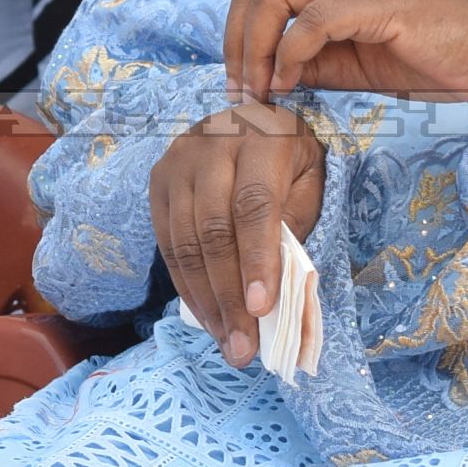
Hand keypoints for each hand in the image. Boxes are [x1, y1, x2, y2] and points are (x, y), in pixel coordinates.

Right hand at [151, 100, 325, 367]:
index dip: (257, 259)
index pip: (253, 205)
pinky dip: (187, 287)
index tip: (262, 310)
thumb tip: (274, 288)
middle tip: (243, 349)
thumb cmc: (290, 156)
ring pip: (185, 243)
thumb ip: (294, 222)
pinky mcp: (158, 182)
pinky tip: (207, 317)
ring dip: (206, 302)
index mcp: (261, 138)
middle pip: (214, 231)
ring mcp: (177, 162)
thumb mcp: (309, 178)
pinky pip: (167, 245)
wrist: (248, 117)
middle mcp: (211, 145)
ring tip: (228, 344)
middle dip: (229, 297)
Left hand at [227, 0, 467, 106]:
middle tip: (242, 89)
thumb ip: (308, 56)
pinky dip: (289, 53)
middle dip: (236, 38)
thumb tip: (260, 74)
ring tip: (262, 90)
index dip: (237, 28)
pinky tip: (292, 81)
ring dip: (254, 47)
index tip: (240, 77)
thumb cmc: (435, 55)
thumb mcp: (354, 56)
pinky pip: (312, 19)